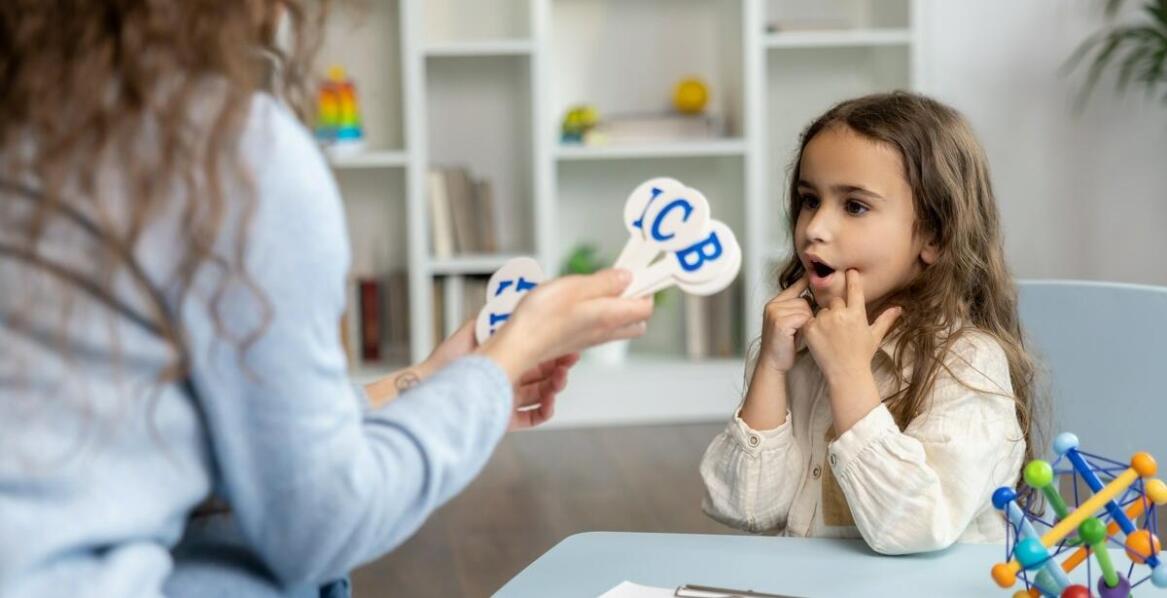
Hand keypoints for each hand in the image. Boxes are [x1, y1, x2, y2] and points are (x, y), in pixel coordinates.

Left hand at [427, 319, 581, 429]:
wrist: (430, 382)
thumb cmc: (449, 356)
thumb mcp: (474, 328)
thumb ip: (496, 316)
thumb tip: (516, 301)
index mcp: (507, 355)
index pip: (539, 353)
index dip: (556, 350)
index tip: (569, 345)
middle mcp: (510, 376)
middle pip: (545, 374)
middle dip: (561, 368)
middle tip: (569, 363)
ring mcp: (508, 397)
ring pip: (542, 394)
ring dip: (555, 388)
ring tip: (558, 382)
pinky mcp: (505, 417)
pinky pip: (532, 417)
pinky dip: (544, 412)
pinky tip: (548, 403)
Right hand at [479, 269, 652, 384]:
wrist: (519, 344)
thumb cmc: (543, 317)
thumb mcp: (576, 286)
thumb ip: (606, 282)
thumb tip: (627, 277)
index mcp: (611, 316)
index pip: (646, 306)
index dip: (644, 287)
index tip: (634, 271)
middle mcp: (605, 331)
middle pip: (637, 319)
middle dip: (634, 298)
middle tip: (617, 280)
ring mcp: (592, 338)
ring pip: (618, 324)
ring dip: (615, 305)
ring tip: (594, 288)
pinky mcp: (578, 341)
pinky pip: (599, 326)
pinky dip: (597, 313)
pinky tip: (577, 301)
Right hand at [760, 275, 812, 372]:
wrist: (773, 363)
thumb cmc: (784, 346)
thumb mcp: (790, 323)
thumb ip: (797, 308)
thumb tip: (813, 297)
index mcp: (774, 303)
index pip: (795, 286)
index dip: (805, 281)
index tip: (812, 275)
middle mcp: (773, 305)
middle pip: (804, 300)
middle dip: (807, 315)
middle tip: (798, 330)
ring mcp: (775, 312)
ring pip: (805, 309)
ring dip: (807, 323)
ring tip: (797, 334)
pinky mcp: (780, 322)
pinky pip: (803, 318)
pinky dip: (805, 328)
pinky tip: (796, 337)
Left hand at [802, 269, 901, 383]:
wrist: (845, 373)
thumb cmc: (862, 355)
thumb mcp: (875, 336)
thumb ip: (885, 319)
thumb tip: (899, 308)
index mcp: (857, 314)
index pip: (854, 289)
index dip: (852, 278)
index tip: (849, 270)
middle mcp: (841, 315)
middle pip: (835, 301)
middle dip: (836, 310)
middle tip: (839, 327)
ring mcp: (824, 321)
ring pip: (822, 310)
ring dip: (824, 318)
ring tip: (830, 336)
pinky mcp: (811, 328)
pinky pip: (809, 319)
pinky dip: (813, 326)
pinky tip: (820, 338)